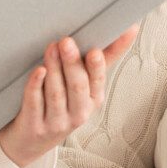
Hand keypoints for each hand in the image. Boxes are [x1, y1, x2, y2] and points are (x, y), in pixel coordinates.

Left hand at [0, 25, 138, 167]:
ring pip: (56, 94)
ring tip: (51, 48)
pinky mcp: (35, 125)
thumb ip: (106, 56)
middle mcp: (78, 113)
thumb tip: (131, 28)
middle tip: (66, 41)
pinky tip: (38, 71)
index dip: (96, 67)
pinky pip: (35, 103)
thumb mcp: (87, 83)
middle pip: (77, 87)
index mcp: (93, 100)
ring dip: (54, 68)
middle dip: (72, 63)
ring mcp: (56, 122)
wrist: (35, 139)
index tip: (94, 51)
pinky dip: (36, 86)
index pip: (97, 81)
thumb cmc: (65, 103)